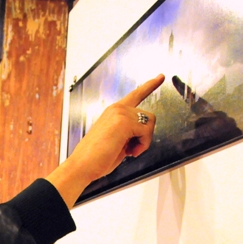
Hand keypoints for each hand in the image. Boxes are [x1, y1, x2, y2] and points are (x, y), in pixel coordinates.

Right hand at [48, 74, 165, 207]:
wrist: (82, 166)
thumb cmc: (95, 159)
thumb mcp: (116, 141)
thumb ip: (129, 132)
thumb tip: (142, 135)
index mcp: (113, 112)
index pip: (135, 95)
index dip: (150, 85)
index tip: (160, 77)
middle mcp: (117, 109)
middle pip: (149, 116)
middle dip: (145, 135)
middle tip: (131, 149)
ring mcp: (120, 113)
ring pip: (150, 123)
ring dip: (144, 140)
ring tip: (129, 151)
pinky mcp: (124, 121)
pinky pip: (146, 131)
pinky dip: (142, 145)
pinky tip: (130, 151)